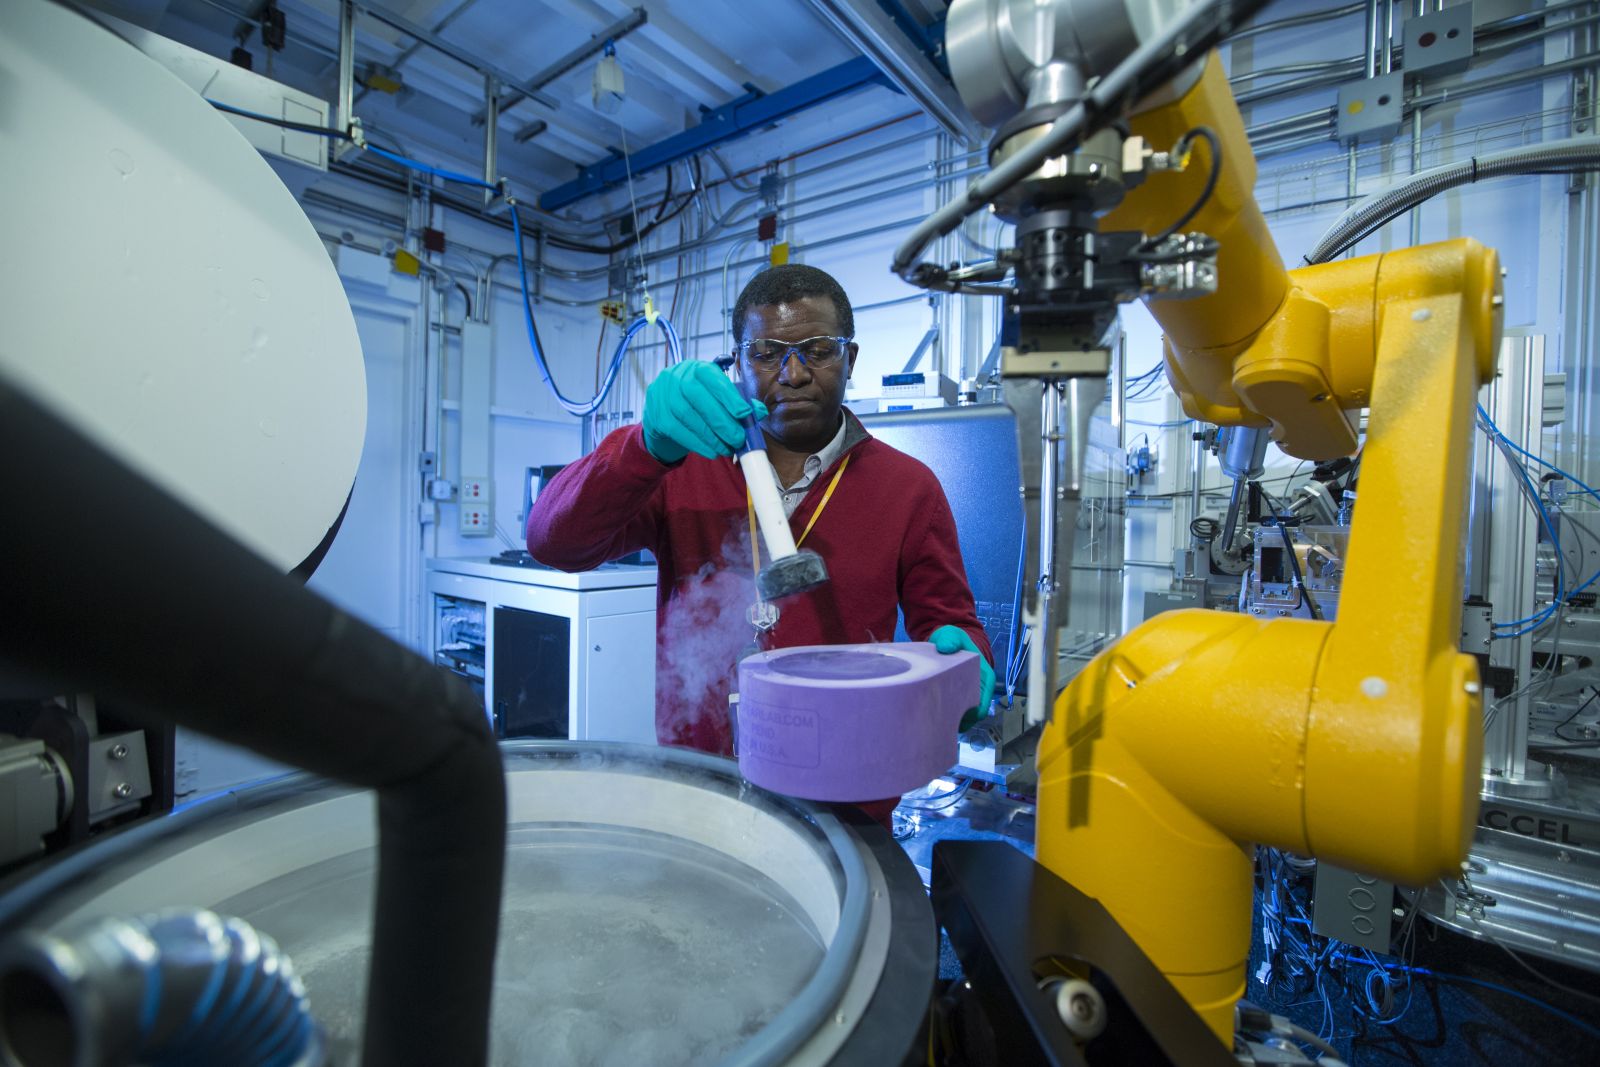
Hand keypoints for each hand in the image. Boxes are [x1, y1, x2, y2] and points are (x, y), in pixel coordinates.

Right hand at [642, 361, 767, 463]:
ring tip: (727, 449)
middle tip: (738, 439)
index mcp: (696, 369)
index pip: (711, 377)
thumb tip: (759, 411)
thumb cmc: (698, 406)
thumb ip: (738, 403)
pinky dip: (698, 444)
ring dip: (711, 437)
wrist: (664, 416)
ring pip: (688, 416)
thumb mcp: (717, 398)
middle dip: (721, 420)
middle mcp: (676, 377)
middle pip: (698, 397)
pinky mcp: (656, 416)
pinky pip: (678, 431)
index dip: (728, 395)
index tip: (745, 414)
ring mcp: (662, 396)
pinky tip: (712, 452)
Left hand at [928, 625, 994, 732]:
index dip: (968, 716)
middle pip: (972, 717)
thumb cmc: (953, 640)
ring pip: (964, 718)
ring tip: (932, 718)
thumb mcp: (952, 635)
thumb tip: (946, 647)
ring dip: (951, 720)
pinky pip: (956, 714)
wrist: (946, 642)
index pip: (981, 707)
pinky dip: (946, 716)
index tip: (948, 714)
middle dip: (957, 720)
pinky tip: (932, 715)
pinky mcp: (959, 697)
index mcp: (985, 678)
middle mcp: (981, 690)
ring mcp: (970, 695)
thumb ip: (950, 639)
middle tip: (936, 720)